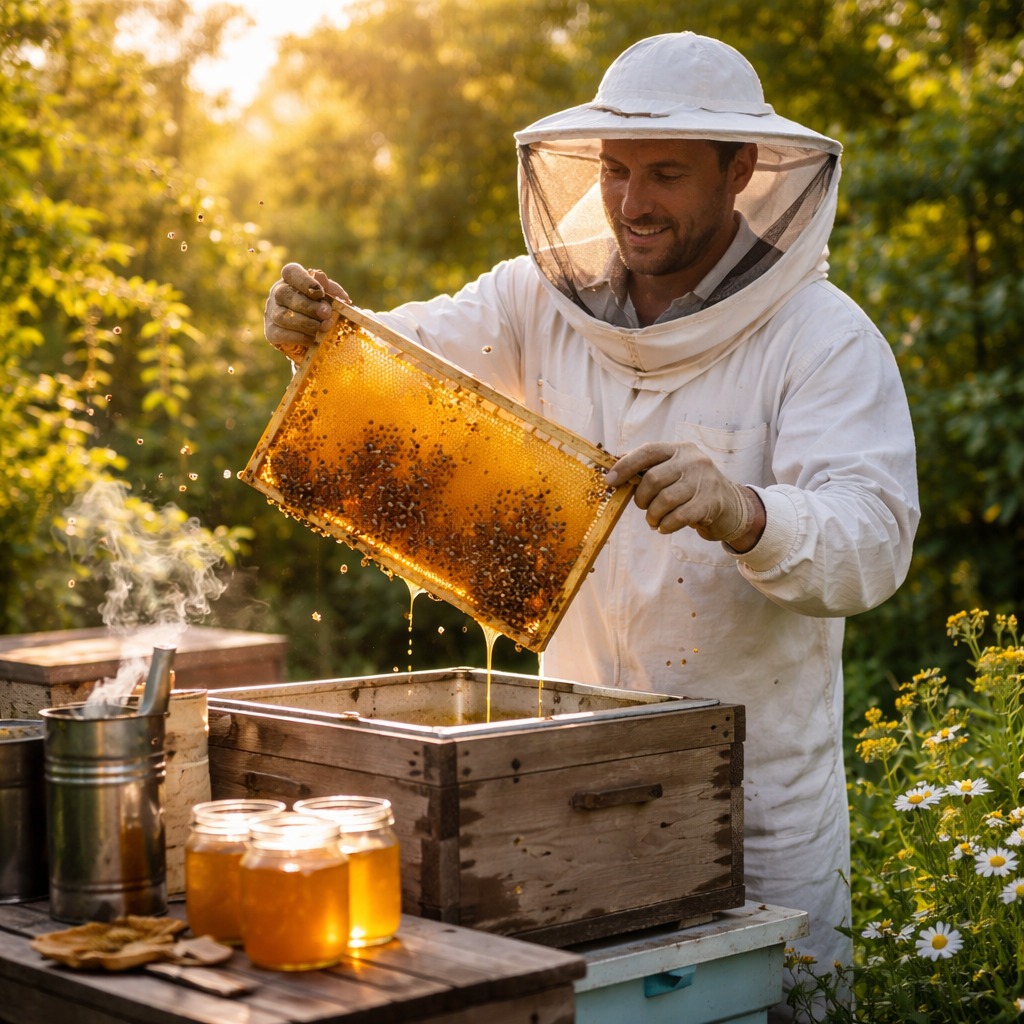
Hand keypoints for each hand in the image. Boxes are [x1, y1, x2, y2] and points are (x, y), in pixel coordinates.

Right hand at [264, 262, 349, 360]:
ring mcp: (272, 313)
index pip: (291, 272)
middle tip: (326, 314)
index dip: (304, 281)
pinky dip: (299, 337)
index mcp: (292, 280)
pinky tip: (313, 339)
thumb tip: (321, 277)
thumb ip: (330, 289)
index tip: (320, 292)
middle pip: (284, 294)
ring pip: (282, 316)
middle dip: (307, 306)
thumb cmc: (324, 311)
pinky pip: (280, 334)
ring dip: (305, 323)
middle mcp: (278, 293)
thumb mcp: (331, 298)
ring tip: (322, 327)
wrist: (316, 338)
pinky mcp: (271, 332)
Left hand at [606, 442, 764, 550]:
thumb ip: (649, 468)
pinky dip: (665, 525)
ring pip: (664, 500)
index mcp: (680, 449)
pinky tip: (664, 527)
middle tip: (643, 507)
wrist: (731, 506)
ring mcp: (704, 481)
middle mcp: (693, 460)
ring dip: (653, 515)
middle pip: (653, 479)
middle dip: (641, 498)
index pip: (648, 451)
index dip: (625, 465)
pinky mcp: (710, 503)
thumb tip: (614, 469)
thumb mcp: (675, 471)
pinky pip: (678, 517)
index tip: (610, 481)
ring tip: (654, 520)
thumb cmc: (692, 489)